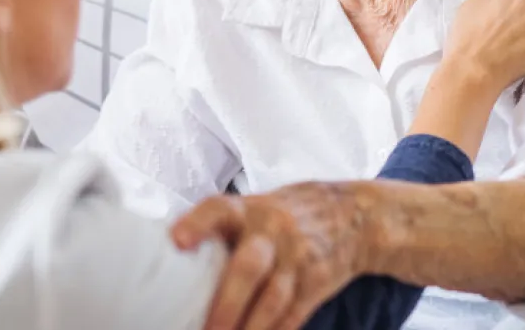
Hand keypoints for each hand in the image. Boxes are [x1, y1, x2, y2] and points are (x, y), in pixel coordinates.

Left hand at [170, 182, 366, 329]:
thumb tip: (171, 256)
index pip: (218, 210)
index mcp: (248, 210)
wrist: (354, 216)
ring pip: (272, 300)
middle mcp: (272, 231)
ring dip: (249, 329)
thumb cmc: (284, 215)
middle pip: (248, 267)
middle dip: (226, 305)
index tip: (177, 241)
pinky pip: (293, 316)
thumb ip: (222, 229)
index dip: (197, 224)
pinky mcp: (316, 283)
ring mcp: (297, 258)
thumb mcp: (255, 207)